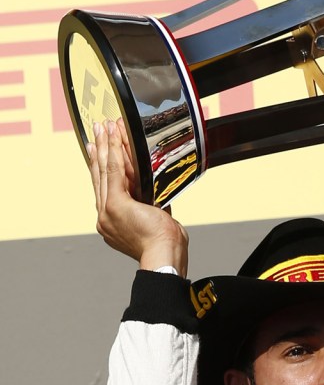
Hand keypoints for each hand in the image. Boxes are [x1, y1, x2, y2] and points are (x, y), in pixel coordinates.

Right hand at [87, 119, 188, 274]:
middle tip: (96, 132)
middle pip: (100, 177)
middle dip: (98, 152)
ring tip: (102, 127)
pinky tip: (112, 136)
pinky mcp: (116, 205)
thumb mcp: (158, 221)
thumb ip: (152, 205)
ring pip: (104, 171)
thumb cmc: (166, 246)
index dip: (101, 168)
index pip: (106, 189)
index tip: (97, 152)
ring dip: (104, 146)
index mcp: (113, 223)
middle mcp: (105, 217)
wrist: (164, 256)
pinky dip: (113, 151)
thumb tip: (158, 194)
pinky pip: (114, 171)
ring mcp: (107, 211)